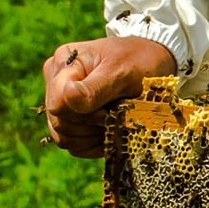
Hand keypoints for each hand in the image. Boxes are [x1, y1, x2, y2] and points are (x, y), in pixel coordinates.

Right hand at [42, 36, 177, 157]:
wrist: (152, 63)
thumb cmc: (138, 61)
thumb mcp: (122, 71)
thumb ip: (95, 87)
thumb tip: (68, 97)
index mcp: (63, 64)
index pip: (58, 103)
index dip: (83, 113)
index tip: (109, 108)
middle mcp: (56, 83)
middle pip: (60, 123)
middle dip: (92, 124)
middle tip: (118, 113)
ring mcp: (61, 104)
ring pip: (64, 138)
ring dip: (94, 135)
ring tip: (116, 120)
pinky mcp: (71, 122)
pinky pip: (75, 146)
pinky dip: (95, 144)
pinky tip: (112, 130)